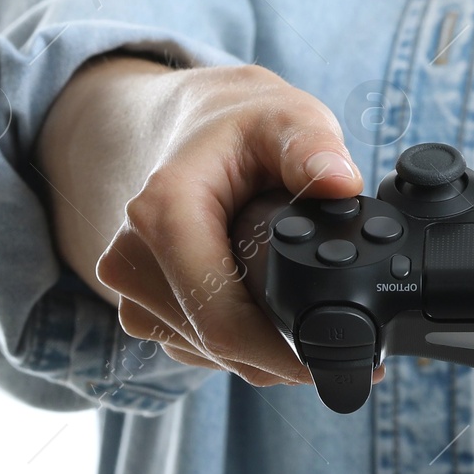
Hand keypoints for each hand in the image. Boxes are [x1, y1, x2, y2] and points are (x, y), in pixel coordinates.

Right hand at [36, 58, 374, 387]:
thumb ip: (314, 146)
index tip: (336, 357)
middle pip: (216, 345)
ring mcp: (128, 290)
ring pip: (206, 353)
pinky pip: (194, 346)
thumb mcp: (284, 117)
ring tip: (309, 316)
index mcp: (162, 216)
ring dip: (261, 351)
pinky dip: (238, 341)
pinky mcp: (139, 305)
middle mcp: (131, 260)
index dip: (284, 351)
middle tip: (344, 342)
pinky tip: (270, 312)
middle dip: (282, 353)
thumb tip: (342, 182)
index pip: (221, 321)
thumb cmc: (235, 124)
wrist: (182, 124)